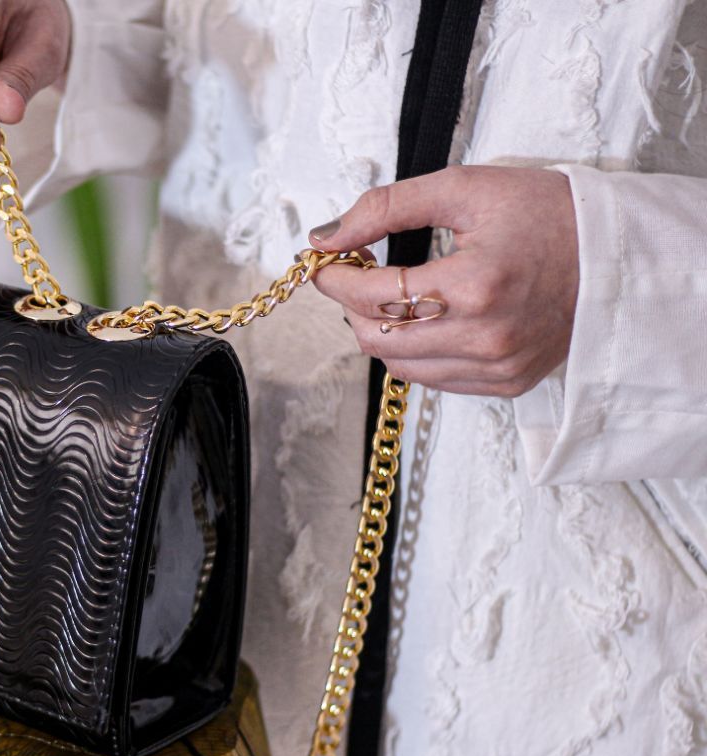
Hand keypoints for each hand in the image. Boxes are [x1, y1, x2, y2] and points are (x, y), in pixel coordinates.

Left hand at [309, 166, 579, 397]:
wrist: (616, 252)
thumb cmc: (547, 213)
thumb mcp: (464, 188)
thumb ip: (387, 207)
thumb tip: (328, 235)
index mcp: (474, 285)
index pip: (371, 295)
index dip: (334, 278)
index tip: (324, 260)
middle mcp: (485, 336)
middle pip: (377, 336)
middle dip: (351, 304)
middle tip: (354, 272)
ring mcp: (497, 366)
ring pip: (398, 364)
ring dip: (379, 329)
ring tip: (388, 293)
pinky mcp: (506, 382)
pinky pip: (433, 379)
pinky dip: (414, 351)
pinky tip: (423, 318)